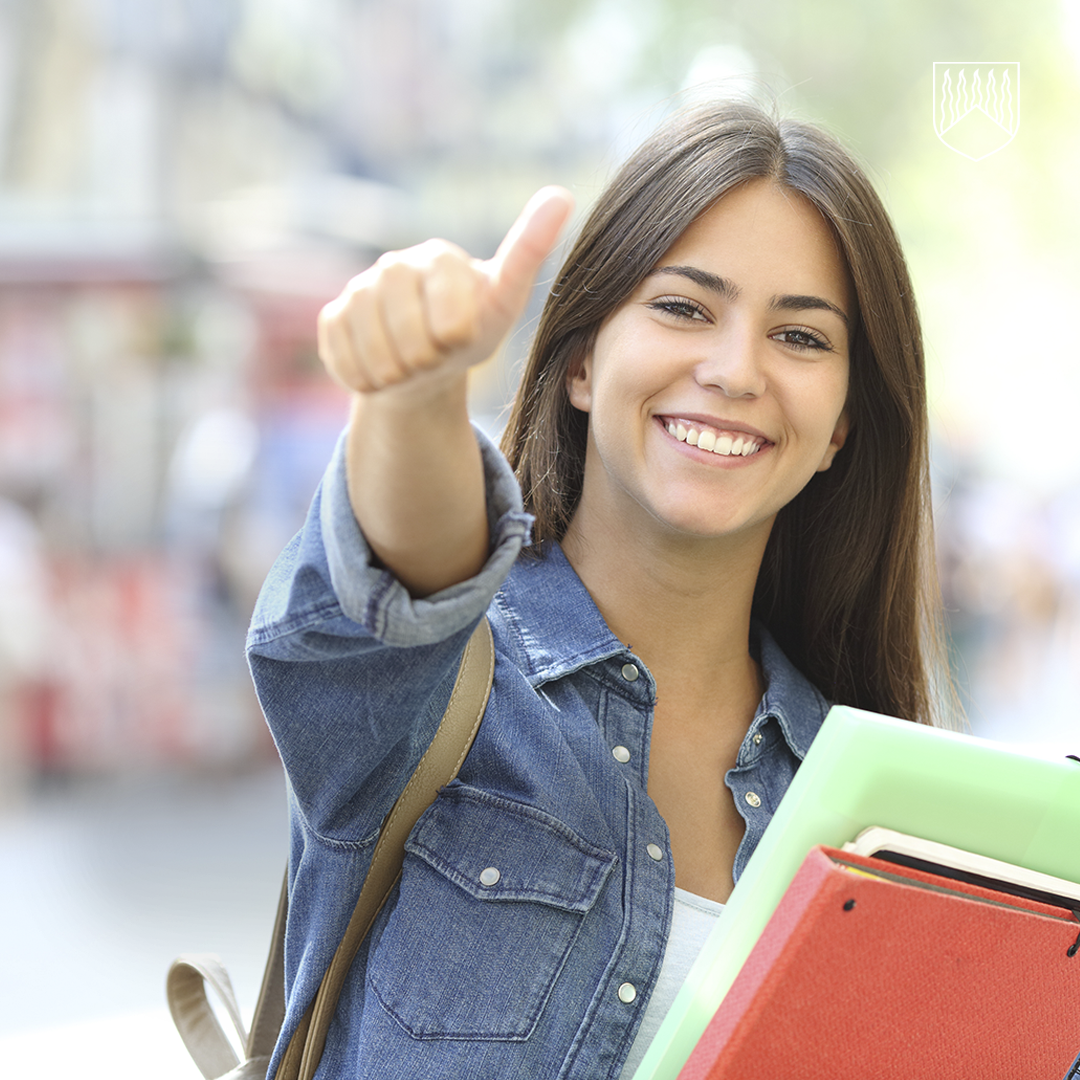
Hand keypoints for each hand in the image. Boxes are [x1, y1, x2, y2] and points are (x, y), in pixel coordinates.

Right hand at [318, 186, 573, 394]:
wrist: (424, 365)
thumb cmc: (471, 331)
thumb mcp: (505, 301)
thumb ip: (528, 252)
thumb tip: (561, 193)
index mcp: (440, 257)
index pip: (448, 315)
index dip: (454, 338)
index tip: (461, 338)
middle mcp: (394, 265)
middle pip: (408, 336)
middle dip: (426, 360)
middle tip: (436, 357)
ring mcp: (358, 290)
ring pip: (373, 353)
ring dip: (398, 374)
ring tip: (412, 366)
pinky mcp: (332, 318)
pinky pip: (344, 361)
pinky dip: (367, 379)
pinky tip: (382, 370)